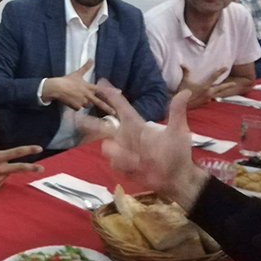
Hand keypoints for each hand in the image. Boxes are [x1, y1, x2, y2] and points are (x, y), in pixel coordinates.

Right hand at [41, 60, 115, 113]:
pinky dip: (76, 105)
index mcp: (89, 87)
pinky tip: (71, 100)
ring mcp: (82, 101)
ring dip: (83, 102)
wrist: (57, 87)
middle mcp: (87, 95)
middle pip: (98, 103)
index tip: (119, 92)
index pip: (102, 89)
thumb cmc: (67, 80)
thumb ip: (86, 67)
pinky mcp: (76, 106)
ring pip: (86, 105)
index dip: (111, 91)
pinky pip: (78, 108)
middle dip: (107, 108)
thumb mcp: (77, 73)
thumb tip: (91, 58)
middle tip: (114, 113)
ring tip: (75, 96)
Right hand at [76, 79, 207, 210]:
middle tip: (74, 116)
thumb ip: (176, 112)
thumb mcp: (178, 132)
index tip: (100, 82)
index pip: (121, 106)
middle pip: (101, 126)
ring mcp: (122, 151)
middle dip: (87, 122)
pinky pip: (114, 162)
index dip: (110, 94)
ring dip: (119, 153)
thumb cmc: (177, 153)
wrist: (176, 179)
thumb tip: (186, 92)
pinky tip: (137, 168)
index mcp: (136, 125)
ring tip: (136, 160)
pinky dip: (124, 165)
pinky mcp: (121, 165)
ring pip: (107, 146)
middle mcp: (126, 136)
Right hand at [177, 65, 235, 108]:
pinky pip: (210, 98)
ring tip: (224, 90)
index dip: (220, 72)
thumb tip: (181, 64)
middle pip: (221, 88)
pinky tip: (208, 95)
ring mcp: (207, 99)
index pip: (214, 77)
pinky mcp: (205, 103)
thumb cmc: (182, 92)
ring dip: (220, 92)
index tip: (226, 68)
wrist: (181, 105)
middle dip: (228, 85)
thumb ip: (185, 72)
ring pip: (216, 94)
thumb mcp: (184, 81)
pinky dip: (210, 96)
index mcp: (204, 86)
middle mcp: (208, 93)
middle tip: (234, 84)